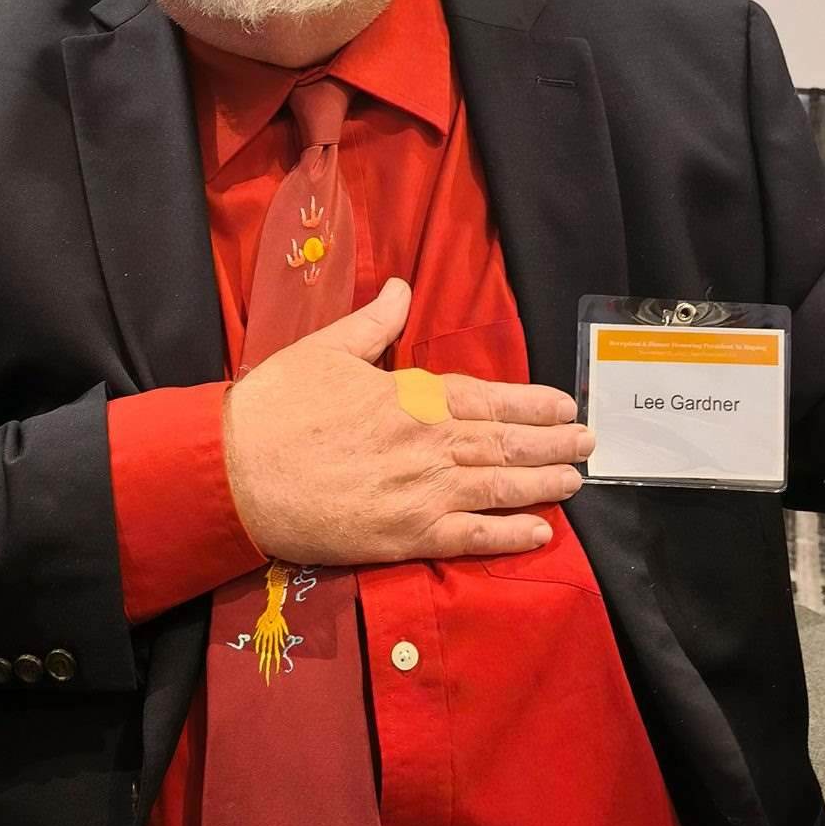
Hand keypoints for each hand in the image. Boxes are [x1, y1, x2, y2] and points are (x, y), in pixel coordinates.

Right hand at [222, 276, 592, 566]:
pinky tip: (540, 532)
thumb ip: (374, 323)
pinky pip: (469, 538)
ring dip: (543, 484)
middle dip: (552, 444)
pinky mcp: (404, 537)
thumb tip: (402, 287)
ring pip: (498, 487)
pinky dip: (508, 535)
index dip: (532, 403)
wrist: (235, 471)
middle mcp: (428, 444)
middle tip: (589, 443)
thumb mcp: (325, 349)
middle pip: (504, 442)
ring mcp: (420, 494)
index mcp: (411, 396)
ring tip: (576, 481)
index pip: (488, 396)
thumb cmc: (276, 405)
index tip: (565, 405)